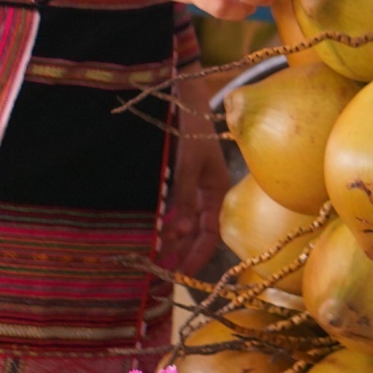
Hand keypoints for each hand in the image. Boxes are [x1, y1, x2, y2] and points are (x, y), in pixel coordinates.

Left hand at [157, 79, 227, 272]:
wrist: (183, 97)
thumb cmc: (192, 128)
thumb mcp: (189, 164)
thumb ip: (185, 197)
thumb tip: (178, 234)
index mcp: (218, 189)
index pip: (211, 233)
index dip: (197, 256)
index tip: (181, 275)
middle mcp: (208, 191)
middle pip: (198, 231)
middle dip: (183, 252)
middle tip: (162, 271)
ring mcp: (194, 185)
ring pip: (185, 221)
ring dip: (172, 239)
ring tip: (156, 256)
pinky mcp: (180, 178)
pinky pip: (175, 208)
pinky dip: (165, 222)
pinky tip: (154, 231)